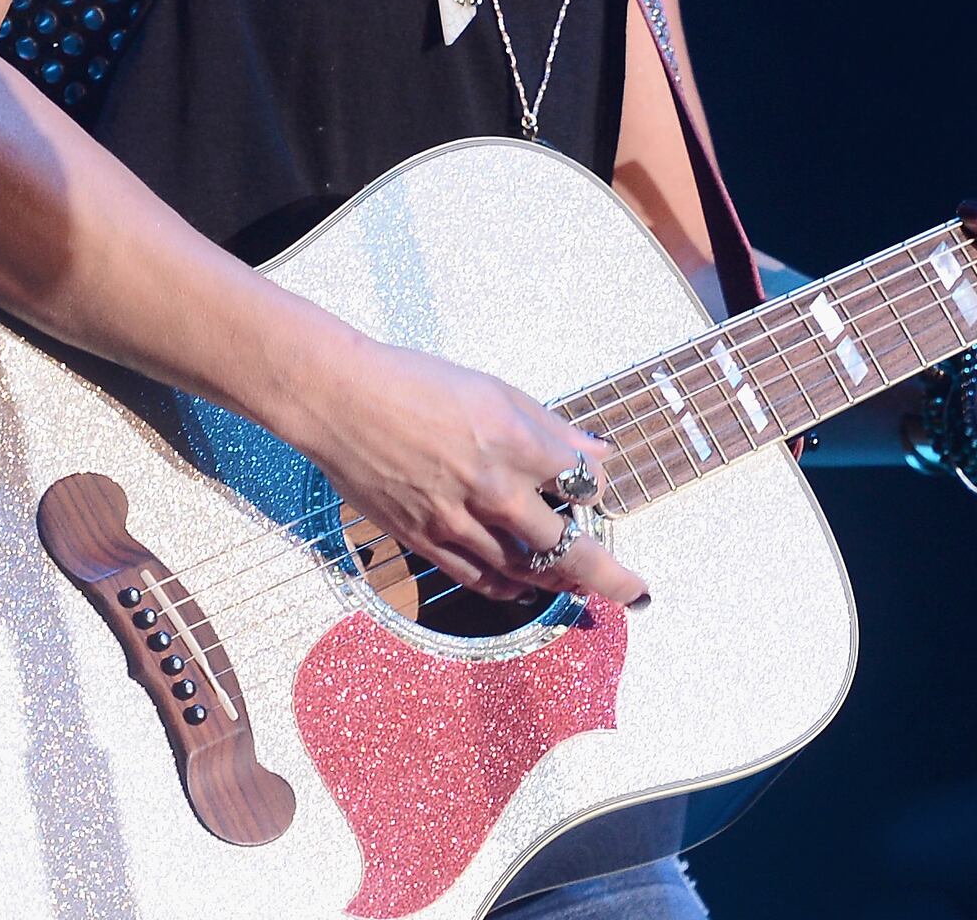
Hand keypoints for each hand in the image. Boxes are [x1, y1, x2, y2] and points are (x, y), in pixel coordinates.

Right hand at [283, 335, 648, 607]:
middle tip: (635, 592)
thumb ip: (551, 428)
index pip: (584, 484)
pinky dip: (508, 589)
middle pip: (567, 547)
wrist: (341, 400)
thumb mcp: (495, 389)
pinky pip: (478, 579)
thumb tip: (598, 454)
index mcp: (516, 443)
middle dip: (608, 575)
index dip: (599, 489)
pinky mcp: (424, 540)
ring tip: (582, 591)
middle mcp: (493, 489)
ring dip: (559, 584)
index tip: (599, 489)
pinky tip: (523, 590)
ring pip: (524, 570)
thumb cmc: (416, 383)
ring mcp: (457, 520)